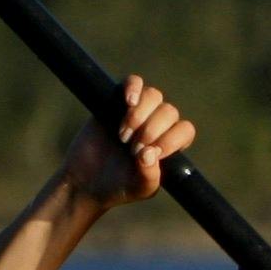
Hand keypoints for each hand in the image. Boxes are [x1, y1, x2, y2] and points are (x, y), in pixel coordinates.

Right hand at [59, 76, 194, 211]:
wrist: (85, 181)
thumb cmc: (119, 186)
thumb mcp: (140, 188)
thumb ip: (150, 175)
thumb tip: (150, 153)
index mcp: (169, 143)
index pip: (184, 130)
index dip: (171, 139)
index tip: (150, 153)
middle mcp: (158, 124)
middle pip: (169, 111)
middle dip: (151, 130)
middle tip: (131, 149)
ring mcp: (138, 110)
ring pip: (153, 96)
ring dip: (140, 115)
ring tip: (123, 135)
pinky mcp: (116, 100)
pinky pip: (133, 81)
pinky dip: (134, 87)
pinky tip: (128, 102)